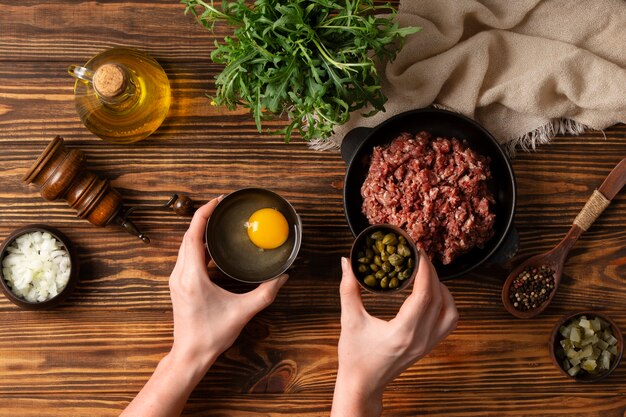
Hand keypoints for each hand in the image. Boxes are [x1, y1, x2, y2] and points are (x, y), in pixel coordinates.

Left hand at [169, 197, 288, 370]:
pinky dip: (198, 245)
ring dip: (200, 231)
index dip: (204, 213)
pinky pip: (186, 256)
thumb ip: (265, 293)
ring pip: (185, 245)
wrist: (190, 354)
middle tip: (223, 208)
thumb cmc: (211, 335)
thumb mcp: (243, 312)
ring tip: (219, 222)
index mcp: (192, 276)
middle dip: (204, 218)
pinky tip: (213, 246)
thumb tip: (282, 277)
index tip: (218, 201)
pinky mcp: (178, 285)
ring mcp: (176, 279)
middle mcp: (179, 274)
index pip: (194, 234)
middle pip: (188, 236)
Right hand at [331, 254, 457, 416]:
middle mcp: (421, 339)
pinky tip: (430, 294)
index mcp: (404, 332)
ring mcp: (428, 344)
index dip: (424, 269)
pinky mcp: (429, 346)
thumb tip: (347, 262)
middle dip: (431, 272)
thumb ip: (349, 289)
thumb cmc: (355, 356)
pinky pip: (448, 322)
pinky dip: (445, 303)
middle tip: (420, 256)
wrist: (362, 384)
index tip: (418, 252)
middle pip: (439, 298)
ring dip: (442, 288)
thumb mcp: (349, 320)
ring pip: (450, 310)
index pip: (424, 294)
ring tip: (426, 275)